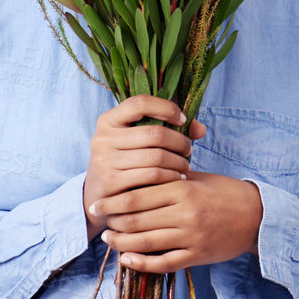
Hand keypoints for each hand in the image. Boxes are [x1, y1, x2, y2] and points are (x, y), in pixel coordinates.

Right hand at [83, 95, 205, 242]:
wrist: (98, 195)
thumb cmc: (125, 162)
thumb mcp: (136, 141)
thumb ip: (167, 129)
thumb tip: (201, 130)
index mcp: (108, 120)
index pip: (140, 103)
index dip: (166, 107)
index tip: (182, 119)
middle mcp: (102, 138)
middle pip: (154, 133)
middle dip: (179, 141)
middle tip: (189, 149)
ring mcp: (105, 160)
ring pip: (156, 157)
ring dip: (178, 162)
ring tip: (186, 166)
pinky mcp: (111, 182)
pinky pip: (152, 175)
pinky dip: (171, 176)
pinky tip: (177, 178)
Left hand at [90, 168, 263, 273]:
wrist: (258, 217)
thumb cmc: (225, 193)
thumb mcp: (198, 178)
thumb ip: (169, 179)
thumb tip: (136, 178)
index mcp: (183, 190)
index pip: (137, 196)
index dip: (113, 202)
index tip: (98, 203)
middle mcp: (185, 214)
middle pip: (136, 220)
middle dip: (112, 221)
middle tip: (99, 220)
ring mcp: (190, 237)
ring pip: (145, 243)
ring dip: (121, 243)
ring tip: (109, 239)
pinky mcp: (197, 256)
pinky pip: (163, 263)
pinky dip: (142, 263)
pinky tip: (127, 259)